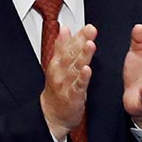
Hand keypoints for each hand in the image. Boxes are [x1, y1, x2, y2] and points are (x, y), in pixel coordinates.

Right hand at [40, 24, 96, 139]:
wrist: (51, 115)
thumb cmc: (57, 88)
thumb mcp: (58, 65)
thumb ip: (63, 46)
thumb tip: (65, 28)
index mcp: (57, 63)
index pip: (67, 45)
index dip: (77, 35)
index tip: (86, 26)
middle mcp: (60, 72)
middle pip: (71, 53)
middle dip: (81, 41)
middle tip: (90, 30)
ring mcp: (65, 84)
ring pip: (74, 67)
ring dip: (82, 55)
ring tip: (90, 45)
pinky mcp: (72, 97)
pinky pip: (77, 86)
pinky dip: (82, 78)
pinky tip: (87, 70)